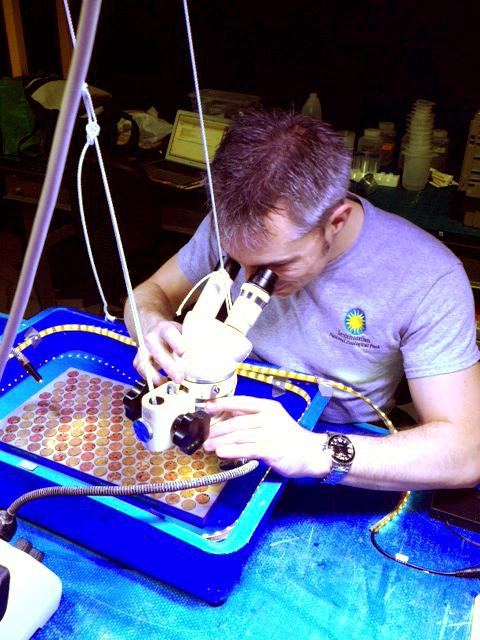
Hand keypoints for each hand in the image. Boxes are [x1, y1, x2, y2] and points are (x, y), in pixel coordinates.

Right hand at [133, 319, 185, 383]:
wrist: (153, 331)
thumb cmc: (173, 336)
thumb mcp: (182, 332)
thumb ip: (191, 342)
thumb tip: (206, 355)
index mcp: (164, 328)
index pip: (169, 333)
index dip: (176, 343)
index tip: (184, 353)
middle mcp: (151, 338)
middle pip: (157, 351)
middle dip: (169, 366)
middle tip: (180, 377)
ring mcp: (142, 350)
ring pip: (145, 363)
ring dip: (157, 376)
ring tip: (169, 384)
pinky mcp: (138, 360)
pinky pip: (142, 372)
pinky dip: (151, 379)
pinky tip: (162, 383)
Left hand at [204, 395, 330, 477]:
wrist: (311, 453)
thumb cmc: (289, 437)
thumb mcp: (272, 419)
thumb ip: (252, 415)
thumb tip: (229, 412)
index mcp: (268, 407)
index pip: (242, 401)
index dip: (223, 404)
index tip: (207, 407)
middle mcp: (270, 418)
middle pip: (237, 422)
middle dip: (218, 429)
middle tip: (205, 435)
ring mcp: (271, 434)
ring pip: (240, 436)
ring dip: (221, 442)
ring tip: (208, 446)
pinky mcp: (272, 450)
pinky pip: (248, 449)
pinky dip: (232, 451)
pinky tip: (221, 453)